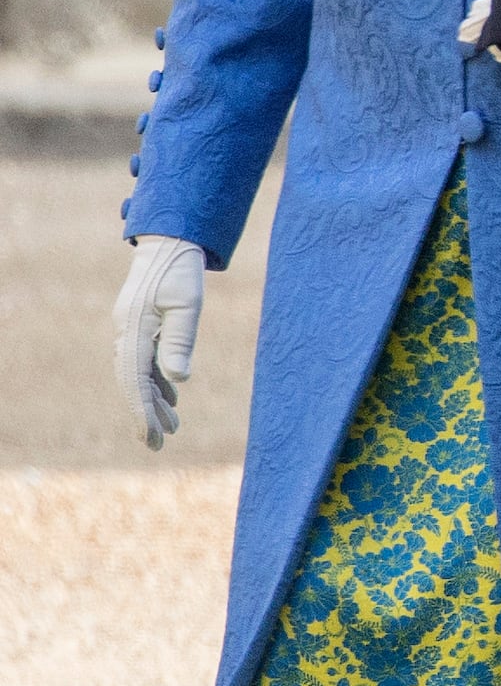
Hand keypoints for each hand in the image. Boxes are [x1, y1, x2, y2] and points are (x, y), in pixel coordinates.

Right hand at [114, 235, 205, 449]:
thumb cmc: (180, 271)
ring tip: (173, 426)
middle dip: (145, 414)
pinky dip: (156, 381)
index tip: (152, 437)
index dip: (142, 411)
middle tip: (160, 444)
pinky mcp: (140, 326)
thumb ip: (180, 340)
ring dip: (153, 400)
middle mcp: (127, 333)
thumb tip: (178, 378)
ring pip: (138, 374)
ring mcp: (131, 330)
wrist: (169, 242)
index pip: (134, 380)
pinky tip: (171, 397)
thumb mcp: (187, 304)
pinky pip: (144, 361)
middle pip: (132, 382)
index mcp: (134, 330)